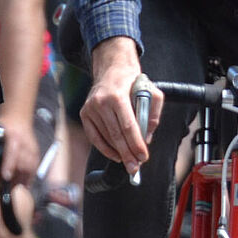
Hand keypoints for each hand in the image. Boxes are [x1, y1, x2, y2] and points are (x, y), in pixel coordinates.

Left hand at [0, 116, 39, 186]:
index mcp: (13, 138)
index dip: (9, 165)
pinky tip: (24, 184)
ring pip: (31, 168)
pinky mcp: (37, 154)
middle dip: (17, 177)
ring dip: (24, 179)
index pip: (13, 153)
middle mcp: (25, 144)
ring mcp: (33, 149)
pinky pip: (35, 168)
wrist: (18, 121)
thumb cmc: (2, 129)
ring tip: (15, 187)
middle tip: (9, 187)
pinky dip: (30, 177)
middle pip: (23, 163)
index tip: (5, 176)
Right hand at [79, 38, 159, 176]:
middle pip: (116, 135)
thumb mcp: (152, 93)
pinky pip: (94, 135)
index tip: (143, 157)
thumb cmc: (133, 82)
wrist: (111, 69)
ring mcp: (90, 108)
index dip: (136, 144)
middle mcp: (101, 102)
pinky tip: (115, 155)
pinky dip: (104, 147)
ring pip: (105, 137)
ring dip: (118, 152)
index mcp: (117, 96)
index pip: (128, 126)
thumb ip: (153, 114)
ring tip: (129, 163)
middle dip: (127, 153)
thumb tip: (147, 136)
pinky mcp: (84, 113)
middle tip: (135, 168)